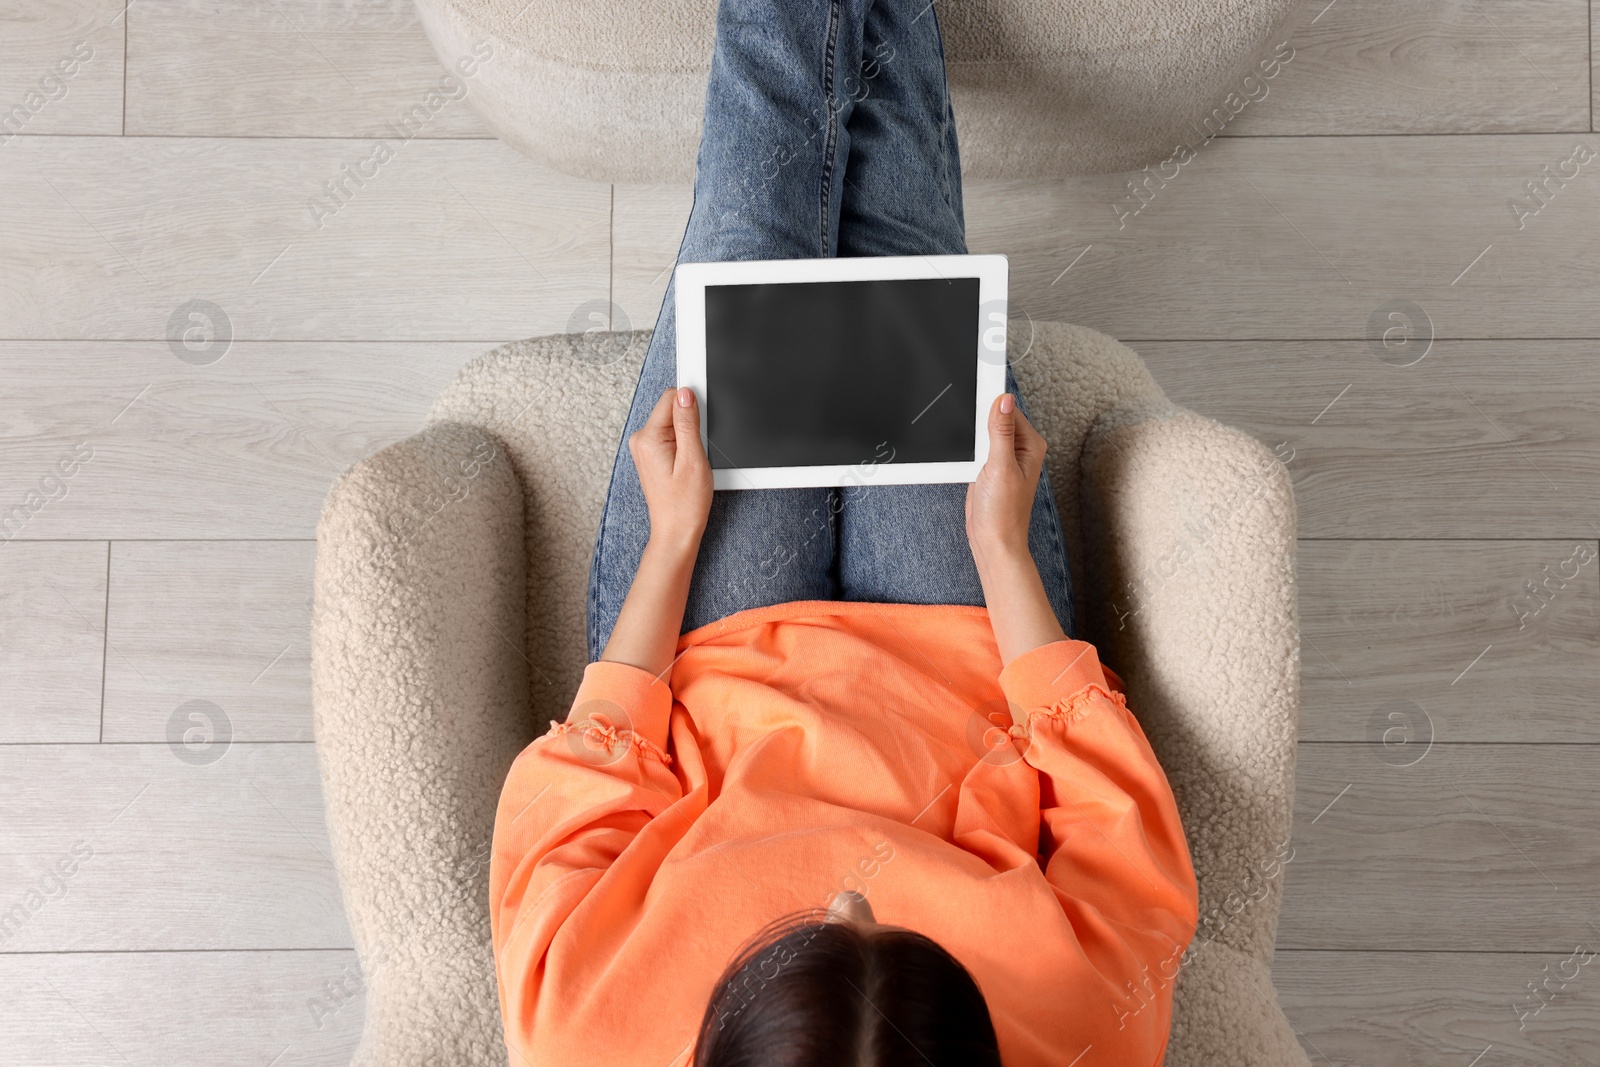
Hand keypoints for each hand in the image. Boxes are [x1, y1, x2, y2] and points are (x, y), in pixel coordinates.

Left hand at [630, 387, 712, 551]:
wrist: (676, 530)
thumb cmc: (684, 503)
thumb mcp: (693, 459)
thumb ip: (688, 423)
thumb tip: (685, 393)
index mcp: (648, 437)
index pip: (671, 397)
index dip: (693, 406)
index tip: (701, 426)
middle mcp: (641, 439)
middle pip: (672, 408)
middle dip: (690, 423)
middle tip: (696, 451)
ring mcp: (644, 447)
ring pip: (673, 422)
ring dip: (687, 436)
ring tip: (690, 461)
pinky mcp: (651, 454)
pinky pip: (670, 435)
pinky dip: (683, 445)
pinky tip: (686, 464)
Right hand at [965, 393, 1046, 566]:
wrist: (992, 540)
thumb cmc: (1004, 512)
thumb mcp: (1001, 466)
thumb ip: (1001, 431)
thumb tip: (1004, 400)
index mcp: (1030, 444)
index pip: (1009, 409)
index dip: (991, 402)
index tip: (975, 392)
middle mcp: (1019, 449)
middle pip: (994, 418)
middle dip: (979, 422)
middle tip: (973, 439)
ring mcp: (1002, 457)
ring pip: (982, 433)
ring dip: (971, 438)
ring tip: (971, 455)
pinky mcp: (987, 467)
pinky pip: (975, 448)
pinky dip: (967, 449)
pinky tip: (965, 460)